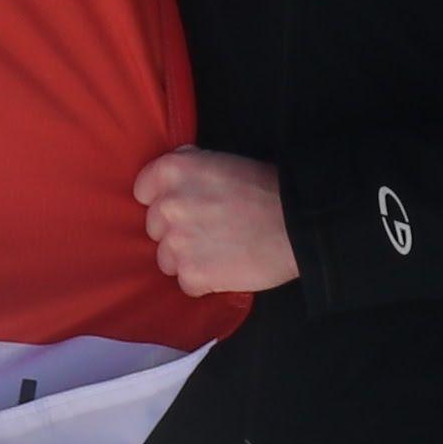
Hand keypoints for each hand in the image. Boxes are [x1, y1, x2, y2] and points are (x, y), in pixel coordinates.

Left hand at [134, 145, 300, 297]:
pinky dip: (204, 281)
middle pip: (155, 228)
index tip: (185, 206)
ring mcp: (177, 243)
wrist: (298, 226)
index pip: (143, 191)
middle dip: (176, 231)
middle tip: (210, 230)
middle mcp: (168, 206)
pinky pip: (186, 283)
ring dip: (188, 258)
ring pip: (166, 259)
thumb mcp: (223, 160)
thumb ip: (191, 167)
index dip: (163, 199)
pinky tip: (226, 268)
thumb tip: (176, 175)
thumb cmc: (268, 188)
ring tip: (219, 252)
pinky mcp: (193, 275)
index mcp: (173, 171)